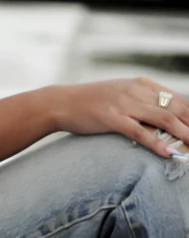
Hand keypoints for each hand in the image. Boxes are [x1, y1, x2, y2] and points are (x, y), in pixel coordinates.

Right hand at [52, 77, 188, 157]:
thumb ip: (144, 102)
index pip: (178, 99)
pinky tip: (168, 154)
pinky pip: (139, 132)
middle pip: (176, 108)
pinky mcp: (112, 118)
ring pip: (164, 118)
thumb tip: (168, 118)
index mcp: (141, 83)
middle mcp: (136, 90)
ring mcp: (124, 103)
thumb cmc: (93, 101)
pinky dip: (156, 143)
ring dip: (184, 134)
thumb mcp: (122, 95)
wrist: (62, 101)